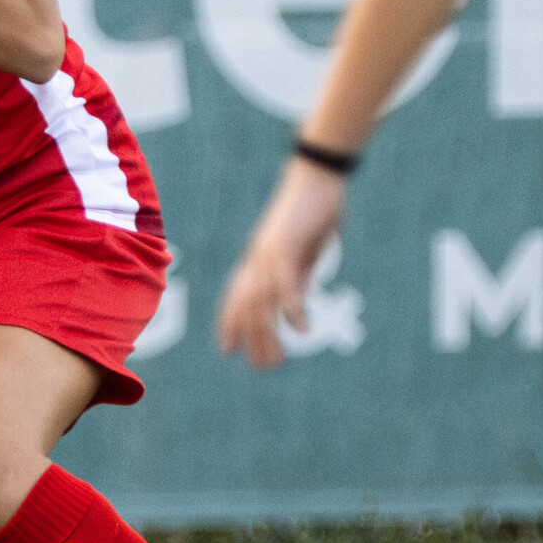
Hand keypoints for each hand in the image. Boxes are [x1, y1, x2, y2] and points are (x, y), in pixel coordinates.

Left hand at [214, 158, 349, 367]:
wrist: (315, 174)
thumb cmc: (312, 209)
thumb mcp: (303, 249)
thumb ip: (297, 274)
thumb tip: (295, 300)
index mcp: (258, 259)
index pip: (236, 296)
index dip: (230, 322)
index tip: (227, 348)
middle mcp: (257, 260)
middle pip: (246, 306)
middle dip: (251, 339)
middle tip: (262, 368)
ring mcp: (269, 256)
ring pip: (261, 303)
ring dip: (267, 335)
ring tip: (277, 361)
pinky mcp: (288, 249)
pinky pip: (286, 286)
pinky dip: (292, 310)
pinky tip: (300, 331)